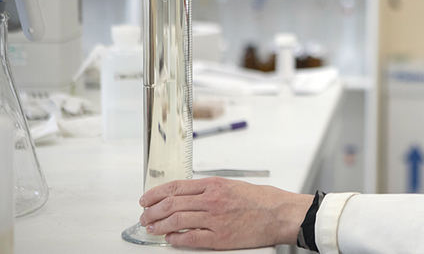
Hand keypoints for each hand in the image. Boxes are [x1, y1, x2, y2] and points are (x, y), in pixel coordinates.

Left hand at [139, 177, 312, 249]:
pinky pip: (190, 238)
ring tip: (151, 228)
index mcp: (214, 184)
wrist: (279, 213)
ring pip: (176, 221)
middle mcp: (212, 200)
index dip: (156, 194)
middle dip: (152, 211)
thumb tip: (186, 196)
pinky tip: (169, 239)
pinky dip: (176, 239)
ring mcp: (215, 219)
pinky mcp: (220, 237)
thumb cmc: (261, 200)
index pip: (176, 187)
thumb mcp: (232, 185)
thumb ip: (209, 190)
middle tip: (145, 216)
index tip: (146, 199)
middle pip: (171, 204)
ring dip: (159, 225)